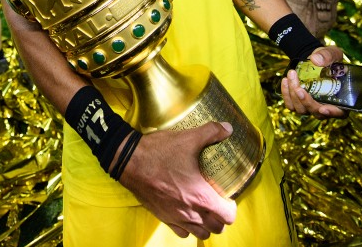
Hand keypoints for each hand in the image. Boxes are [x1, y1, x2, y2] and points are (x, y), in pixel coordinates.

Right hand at [119, 122, 236, 238]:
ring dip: (206, 225)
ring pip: (200, 234)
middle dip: (221, 218)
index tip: (228, 197)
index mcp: (201, 196)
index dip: (231, 208)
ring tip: (205, 211)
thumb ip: (211, 132)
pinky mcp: (163, 217)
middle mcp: (190, 212)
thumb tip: (228, 128)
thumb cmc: (160, 152)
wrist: (130, 161)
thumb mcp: (188, 138)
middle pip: (216, 228)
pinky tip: (187, 214)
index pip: (227, 216)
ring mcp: (176, 217)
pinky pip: (182, 233)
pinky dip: (188, 228)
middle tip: (218, 203)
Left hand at [280, 46, 348, 117]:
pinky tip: (285, 80)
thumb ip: (327, 56)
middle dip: (306, 101)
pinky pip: (291, 105)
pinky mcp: (299, 103)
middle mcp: (326, 105)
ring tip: (291, 75)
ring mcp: (312, 106)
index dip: (332, 113)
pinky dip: (286, 94)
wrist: (315, 59)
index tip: (323, 109)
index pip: (339, 112)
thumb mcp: (332, 53)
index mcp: (340, 97)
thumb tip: (315, 60)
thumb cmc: (329, 59)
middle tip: (299, 88)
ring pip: (301, 109)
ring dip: (293, 95)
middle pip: (316, 112)